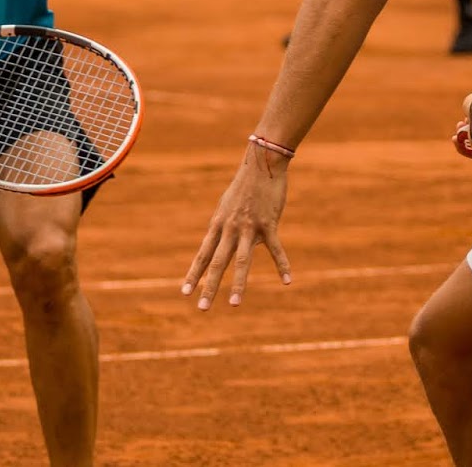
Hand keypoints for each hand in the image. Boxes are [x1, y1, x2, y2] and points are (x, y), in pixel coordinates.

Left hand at [182, 145, 292, 309]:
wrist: (261, 164)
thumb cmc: (244, 186)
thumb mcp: (227, 206)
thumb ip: (223, 225)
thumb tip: (219, 241)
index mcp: (218, 225)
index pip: (202, 254)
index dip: (193, 274)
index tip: (184, 292)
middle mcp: (229, 228)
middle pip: (217, 262)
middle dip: (208, 286)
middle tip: (201, 308)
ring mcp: (248, 226)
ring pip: (241, 260)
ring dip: (238, 284)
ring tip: (234, 305)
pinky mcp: (268, 223)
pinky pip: (275, 249)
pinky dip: (283, 265)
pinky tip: (287, 281)